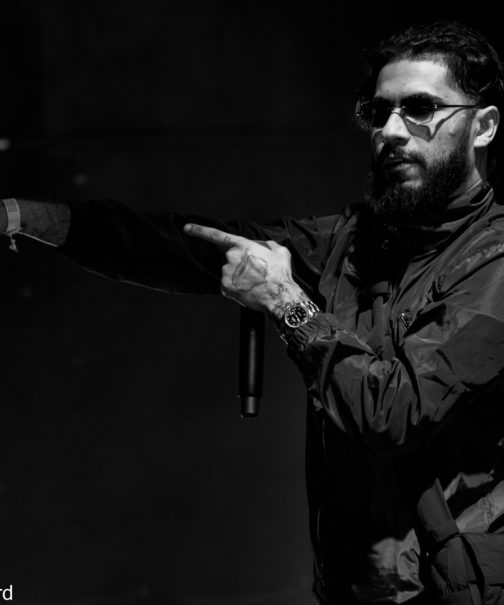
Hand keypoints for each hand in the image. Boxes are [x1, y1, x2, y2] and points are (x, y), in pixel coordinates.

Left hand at [184, 223, 307, 316]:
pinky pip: (227, 285)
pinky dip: (235, 288)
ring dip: (238, 277)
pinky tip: (247, 289)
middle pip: (229, 258)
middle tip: (255, 273)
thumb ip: (266, 244)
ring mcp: (226, 272)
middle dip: (239, 265)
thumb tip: (261, 246)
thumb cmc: (280, 273)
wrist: (279, 295)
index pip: (216, 235)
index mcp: (242, 245)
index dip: (200, 231)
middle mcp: (230, 256)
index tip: (187, 228)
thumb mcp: (279, 251)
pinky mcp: (224, 286)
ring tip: (254, 282)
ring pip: (228, 272)